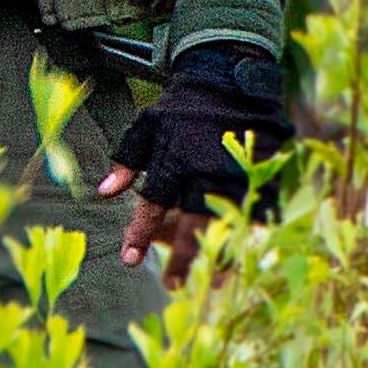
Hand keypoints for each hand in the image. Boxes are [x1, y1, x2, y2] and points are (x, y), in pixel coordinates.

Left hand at [96, 42, 291, 285]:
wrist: (230, 80)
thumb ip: (125, 160)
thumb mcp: (145, 125)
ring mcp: (236, 180)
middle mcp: (204, 176)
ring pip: (227, 229)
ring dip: (219, 258)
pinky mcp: (263, 178)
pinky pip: (258, 215)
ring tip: (211, 284)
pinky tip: (243, 255)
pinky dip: (250, 235)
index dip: (139, 235)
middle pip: (192, 228)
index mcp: (172, 163)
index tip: (129, 260)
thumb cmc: (181, 106)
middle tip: (173, 286)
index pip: (151, 208)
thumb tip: (104, 193)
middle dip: (183, 261)